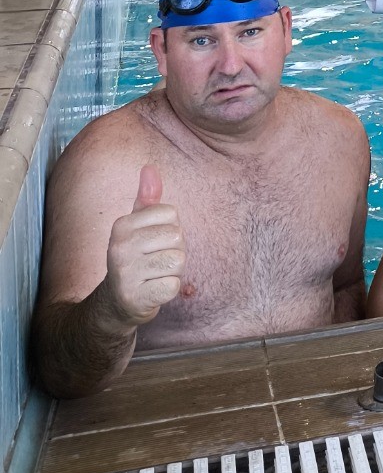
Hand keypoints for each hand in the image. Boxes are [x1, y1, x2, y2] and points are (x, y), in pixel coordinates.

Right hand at [103, 166, 185, 327]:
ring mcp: (125, 273)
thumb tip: (150, 168)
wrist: (114, 304)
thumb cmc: (133, 258)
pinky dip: (168, 290)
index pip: (171, 214)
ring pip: (178, 261)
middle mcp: (119, 247)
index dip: (170, 229)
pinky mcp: (135, 297)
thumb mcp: (136, 227)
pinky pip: (173, 286)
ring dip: (172, 272)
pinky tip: (152, 291)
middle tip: (154, 263)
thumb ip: (146, 198)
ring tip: (153, 276)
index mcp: (121, 225)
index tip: (153, 243)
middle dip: (173, 251)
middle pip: (177, 237)